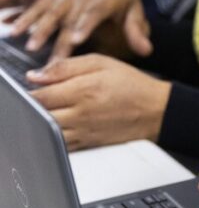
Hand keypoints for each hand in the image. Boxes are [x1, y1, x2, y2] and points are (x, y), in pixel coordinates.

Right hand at [10, 0, 151, 60]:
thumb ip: (136, 29)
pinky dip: (23, 16)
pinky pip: (35, 5)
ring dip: (34, 27)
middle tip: (42, 53)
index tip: (75, 40)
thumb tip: (147, 51)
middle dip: (53, 36)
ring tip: (25, 43)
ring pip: (46, 12)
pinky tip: (11, 28)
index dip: (83, 27)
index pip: (91, 16)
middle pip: (65, 19)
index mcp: (101, 2)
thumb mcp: (133, 7)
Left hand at [27, 54, 170, 149]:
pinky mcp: (88, 143)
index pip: (39, 95)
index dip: (32, 90)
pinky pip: (59, 144)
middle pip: (39, 114)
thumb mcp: (101, 63)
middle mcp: (81, 113)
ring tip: (51, 111)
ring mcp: (83, 131)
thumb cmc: (133, 85)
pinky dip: (52, 136)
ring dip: (42, 121)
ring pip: (47, 131)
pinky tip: (59, 125)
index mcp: (83, 90)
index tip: (35, 86)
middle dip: (35, 106)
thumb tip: (36, 75)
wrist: (157, 111)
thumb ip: (66, 67)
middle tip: (42, 99)